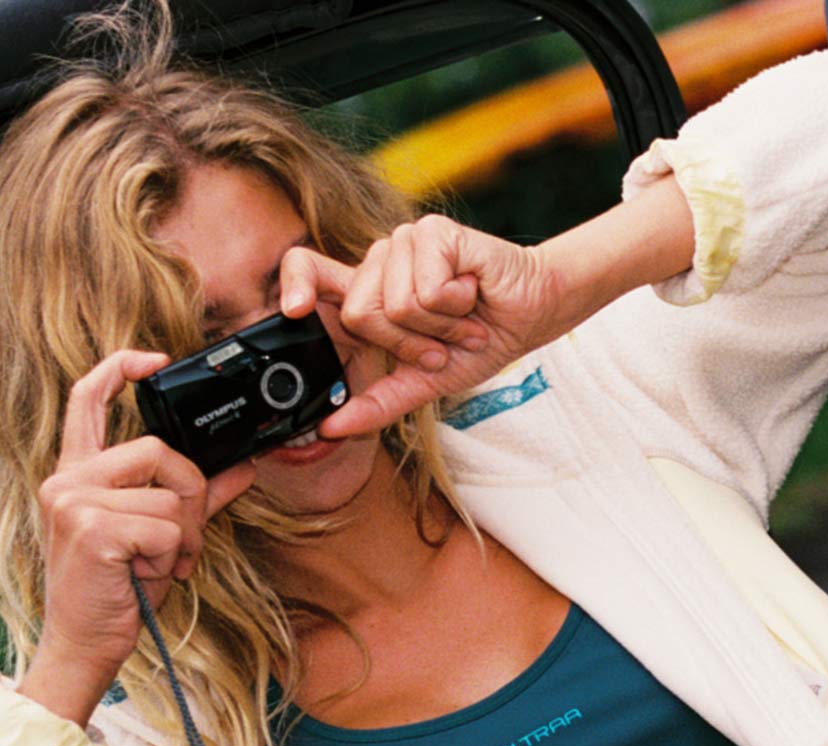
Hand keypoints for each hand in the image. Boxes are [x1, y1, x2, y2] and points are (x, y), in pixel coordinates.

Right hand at [27, 350, 258, 722]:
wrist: (83, 647)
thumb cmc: (115, 594)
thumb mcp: (158, 538)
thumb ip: (194, 500)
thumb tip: (241, 470)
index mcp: (76, 475)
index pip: (86, 399)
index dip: (119, 368)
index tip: (154, 360)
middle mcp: (67, 481)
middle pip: (157, 450)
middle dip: (188, 495)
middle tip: (178, 543)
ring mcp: (73, 503)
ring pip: (167, 493)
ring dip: (181, 535)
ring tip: (159, 564)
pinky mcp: (90, 529)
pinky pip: (164, 526)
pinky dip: (171, 555)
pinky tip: (147, 575)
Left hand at [284, 215, 571, 437]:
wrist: (534, 313)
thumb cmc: (481, 340)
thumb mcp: (424, 383)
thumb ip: (378, 405)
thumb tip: (330, 429)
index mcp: (369, 289)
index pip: (307, 270)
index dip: (293, 285)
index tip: (293, 310)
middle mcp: (380, 260)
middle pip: (359, 314)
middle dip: (408, 344)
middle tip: (441, 341)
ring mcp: (404, 241)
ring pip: (396, 305)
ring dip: (440, 327)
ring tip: (462, 317)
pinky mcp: (432, 233)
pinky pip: (425, 291)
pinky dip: (455, 306)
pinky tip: (472, 293)